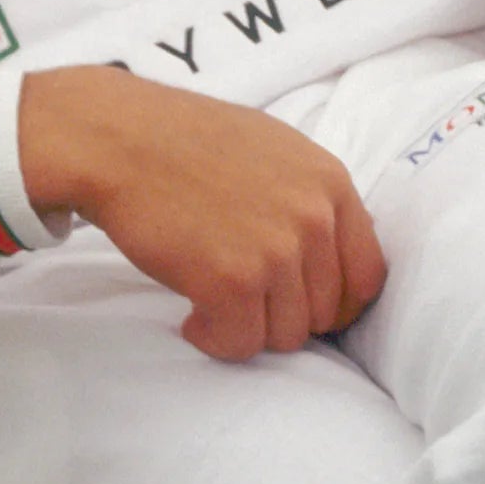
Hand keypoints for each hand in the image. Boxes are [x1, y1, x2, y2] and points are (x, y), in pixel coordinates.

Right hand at [17, 66, 385, 362]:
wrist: (117, 139)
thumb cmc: (183, 139)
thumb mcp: (273, 149)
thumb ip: (311, 197)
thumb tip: (331, 252)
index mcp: (330, 184)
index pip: (367, 275)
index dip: (336, 303)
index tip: (302, 307)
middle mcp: (313, 218)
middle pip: (324, 312)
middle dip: (281, 314)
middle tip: (239, 297)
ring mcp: (276, 252)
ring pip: (285, 335)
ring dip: (247, 327)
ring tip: (211, 300)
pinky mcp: (232, 282)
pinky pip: (241, 344)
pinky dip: (214, 339)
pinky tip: (192, 315)